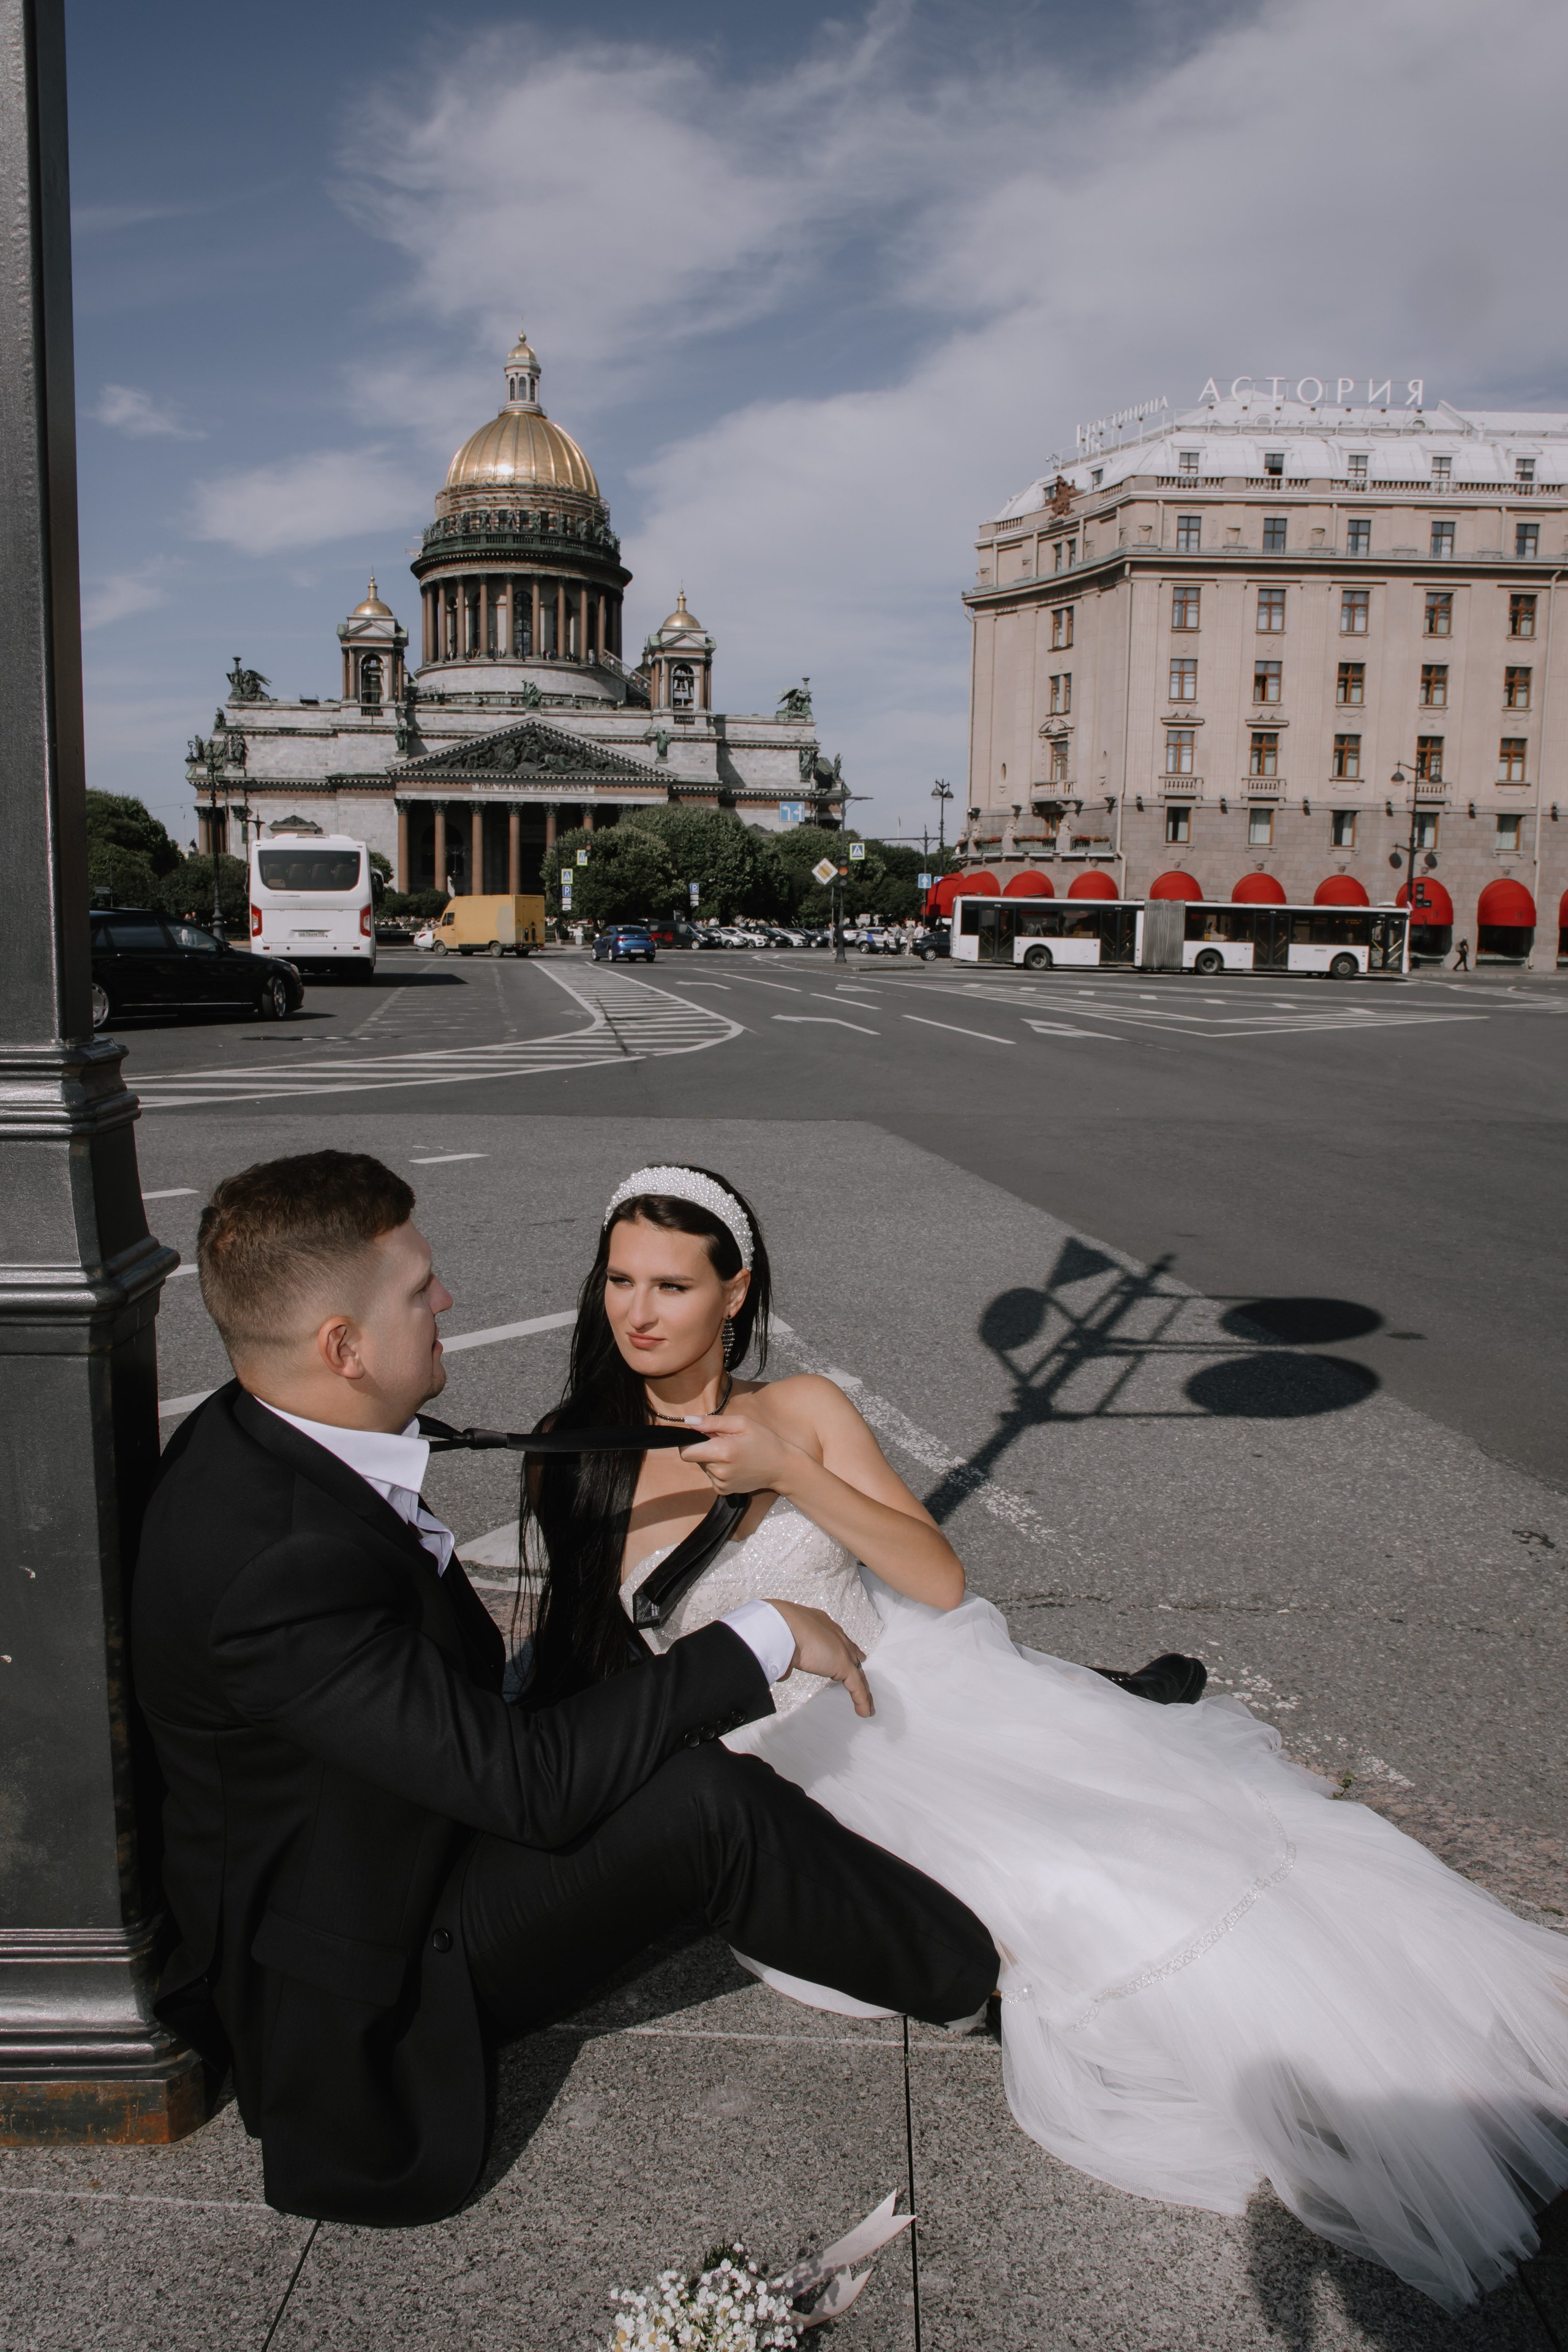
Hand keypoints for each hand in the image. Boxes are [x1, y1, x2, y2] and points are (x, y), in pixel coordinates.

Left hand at [678, 1412, 800, 1495]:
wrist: (782, 1468)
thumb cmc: (764, 1441)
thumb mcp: (742, 1423)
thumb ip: (712, 1422)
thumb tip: (688, 1421)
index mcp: (722, 1452)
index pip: (686, 1452)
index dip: (689, 1442)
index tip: (702, 1435)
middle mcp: (719, 1471)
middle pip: (695, 1458)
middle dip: (704, 1448)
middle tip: (725, 1442)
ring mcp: (721, 1484)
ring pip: (704, 1467)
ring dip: (712, 1459)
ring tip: (733, 1454)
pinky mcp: (724, 1491)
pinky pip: (711, 1476)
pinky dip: (718, 1469)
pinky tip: (734, 1465)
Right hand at [765, 1600, 874, 1718]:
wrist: (784, 1625)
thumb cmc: (780, 1628)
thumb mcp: (786, 1644)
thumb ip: (789, 1659)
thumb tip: (783, 1672)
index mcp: (822, 1626)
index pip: (838, 1641)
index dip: (845, 1650)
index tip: (850, 1656)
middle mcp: (835, 1635)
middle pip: (852, 1655)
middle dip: (857, 1667)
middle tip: (861, 1679)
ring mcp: (841, 1650)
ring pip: (858, 1674)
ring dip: (863, 1690)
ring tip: (867, 1705)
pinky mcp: (844, 1665)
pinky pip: (857, 1687)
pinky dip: (861, 1700)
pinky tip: (864, 1712)